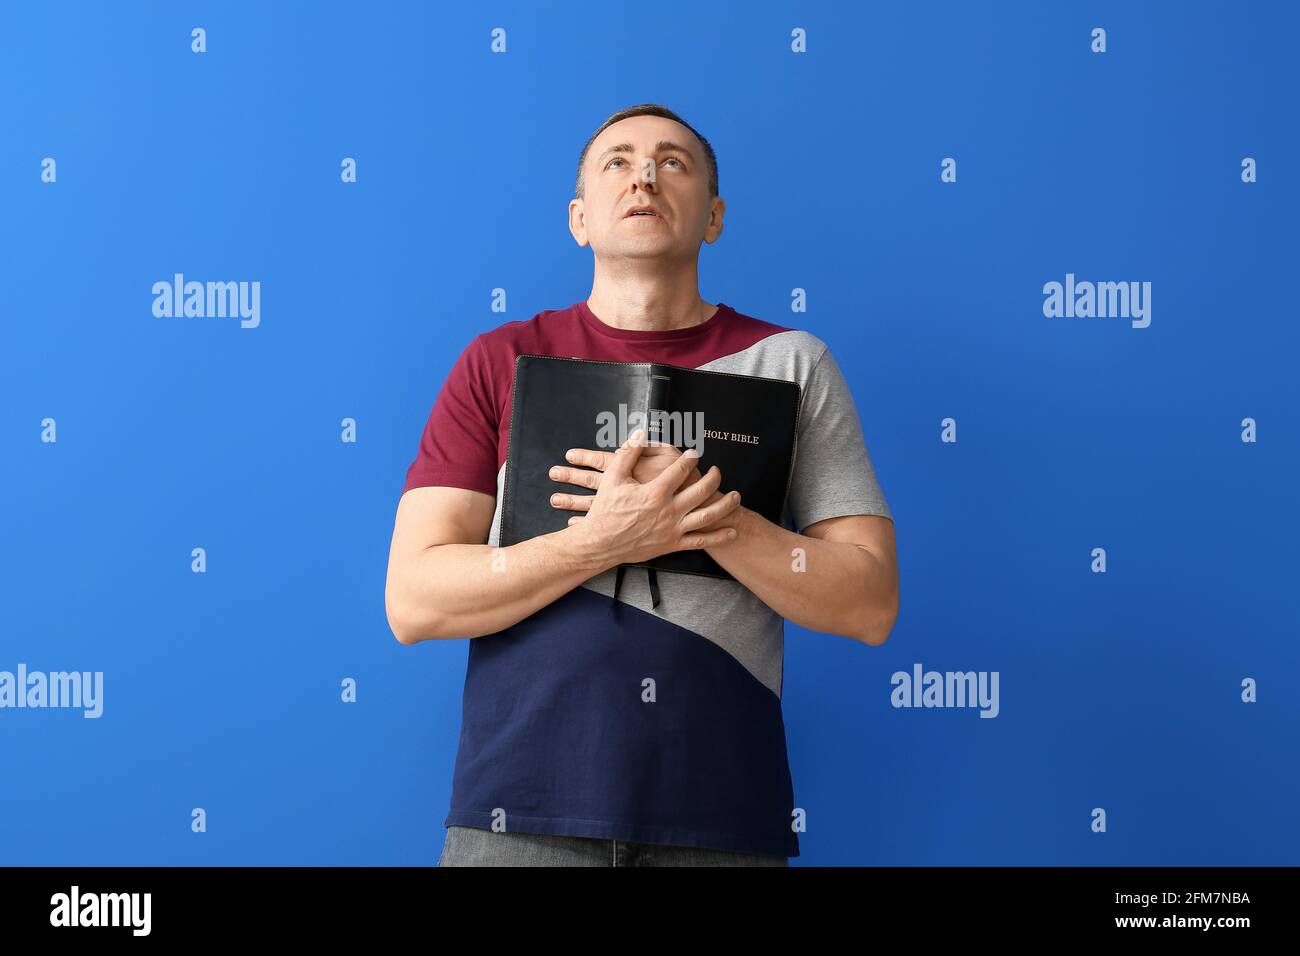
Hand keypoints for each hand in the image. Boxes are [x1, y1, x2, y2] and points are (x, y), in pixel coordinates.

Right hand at [554, 430, 741, 567]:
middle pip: (701, 491)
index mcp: (655, 492)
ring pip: (707, 516)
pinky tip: (732, 531)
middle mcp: (668, 511)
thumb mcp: (613, 477)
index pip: (680, 470)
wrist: (600, 544)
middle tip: (717, 471)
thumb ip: (628, 453)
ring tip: (735, 495)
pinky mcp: (672, 544)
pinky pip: (701, 541)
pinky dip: (719, 536)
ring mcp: (673, 529)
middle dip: (713, 478)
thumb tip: (640, 432)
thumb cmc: (605, 511)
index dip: (690, 459)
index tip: (695, 453)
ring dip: (725, 505)